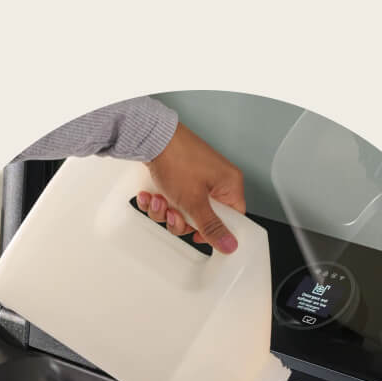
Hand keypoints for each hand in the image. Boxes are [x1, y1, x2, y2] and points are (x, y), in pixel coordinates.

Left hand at [138, 123, 246, 252]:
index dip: (213, 230)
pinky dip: (159, 200)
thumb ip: (211, 226)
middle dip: (182, 220)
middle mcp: (216, 181)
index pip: (232, 219)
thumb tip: (229, 245)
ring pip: (185, 210)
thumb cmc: (176, 158)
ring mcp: (197, 178)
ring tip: (158, 200)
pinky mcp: (180, 175)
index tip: (197, 234)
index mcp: (230, 185)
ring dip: (166, 211)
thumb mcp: (194, 201)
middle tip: (173, 214)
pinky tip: (151, 195)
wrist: (149, 135)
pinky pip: (172, 198)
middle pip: (204, 217)